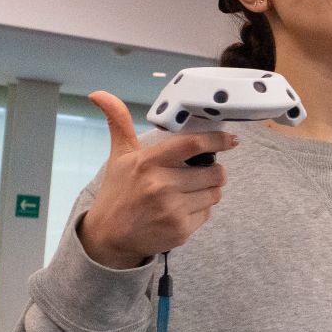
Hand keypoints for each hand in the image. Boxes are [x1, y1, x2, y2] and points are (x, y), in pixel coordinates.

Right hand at [77, 91, 237, 268]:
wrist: (109, 237)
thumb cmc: (118, 192)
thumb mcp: (118, 157)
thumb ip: (119, 123)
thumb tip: (99, 94)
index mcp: (148, 162)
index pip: (193, 144)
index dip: (218, 140)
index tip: (231, 140)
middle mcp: (161, 185)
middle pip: (214, 172)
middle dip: (214, 171)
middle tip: (201, 174)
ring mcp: (172, 209)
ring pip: (215, 193)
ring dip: (208, 191)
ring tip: (188, 192)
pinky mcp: (181, 230)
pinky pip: (207, 213)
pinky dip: (200, 211)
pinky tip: (181, 210)